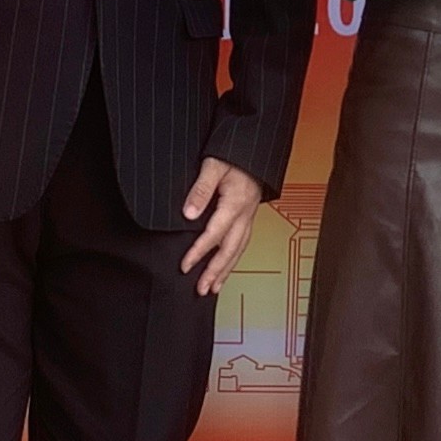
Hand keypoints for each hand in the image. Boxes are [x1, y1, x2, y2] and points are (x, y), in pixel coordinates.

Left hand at [179, 157, 266, 294]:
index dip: (199, 252)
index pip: (214, 234)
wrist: (255, 151)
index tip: (185, 265)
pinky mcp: (248, 217)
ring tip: (214, 287)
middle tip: (202, 289)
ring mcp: (249, 217)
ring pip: (238, 250)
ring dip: (225, 270)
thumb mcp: (213, 166)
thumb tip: (189, 213)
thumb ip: (201, 189)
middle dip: (215, 271)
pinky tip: (226, 267)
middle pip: (230, 250)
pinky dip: (233, 259)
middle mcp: (245, 215)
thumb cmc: (234, 156)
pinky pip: (242, 243)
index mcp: (236, 204)